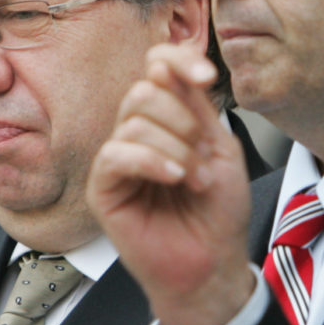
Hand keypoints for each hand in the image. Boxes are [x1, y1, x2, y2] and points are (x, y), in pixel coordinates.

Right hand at [88, 44, 253, 324]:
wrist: (214, 263)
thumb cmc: (218, 213)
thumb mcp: (220, 148)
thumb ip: (196, 107)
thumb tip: (167, 66)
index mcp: (166, 118)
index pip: (156, 66)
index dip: (179, 61)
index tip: (207, 77)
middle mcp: (138, 133)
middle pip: (144, 91)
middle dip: (183, 120)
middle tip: (203, 154)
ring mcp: (118, 160)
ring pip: (134, 122)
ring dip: (177, 149)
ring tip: (196, 179)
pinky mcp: (103, 188)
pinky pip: (116, 155)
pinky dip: (151, 161)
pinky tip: (174, 178)